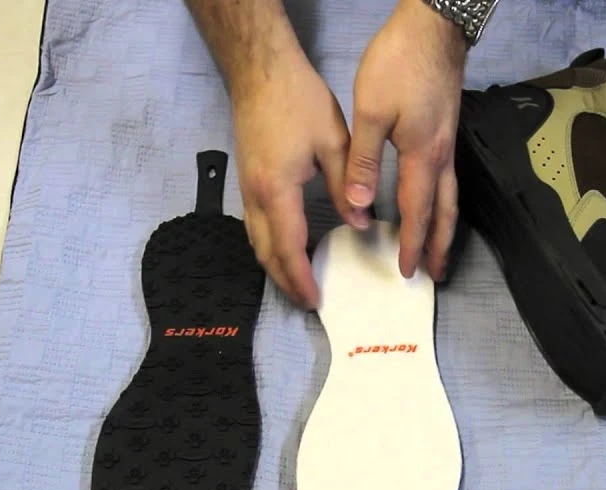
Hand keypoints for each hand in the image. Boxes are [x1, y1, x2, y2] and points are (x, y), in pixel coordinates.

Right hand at [230, 52, 351, 308]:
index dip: (301, 278)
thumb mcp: (332, 142)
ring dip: (274, 267)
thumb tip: (359, 224)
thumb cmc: (297, 100)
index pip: (288, 248)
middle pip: (265, 253)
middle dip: (285, 282)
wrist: (260, 71)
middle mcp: (255, 195)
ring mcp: (246, 188)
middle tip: (307, 302)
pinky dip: (269, 246)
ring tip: (297, 283)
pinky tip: (286, 249)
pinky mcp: (247, 180)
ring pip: (255, 242)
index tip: (316, 300)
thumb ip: (346, 186)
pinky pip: (254, 226)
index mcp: (277, 189)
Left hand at [344, 0, 468, 281]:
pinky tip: (434, 204)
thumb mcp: (371, 112)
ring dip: (445, 228)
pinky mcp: (445, 131)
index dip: (412, 244)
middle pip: (444, 213)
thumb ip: (364, 161)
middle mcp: (441, 156)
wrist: (433, 28)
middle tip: (435, 274)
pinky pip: (448, 180)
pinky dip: (443, 203)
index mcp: (422, 155)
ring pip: (451, 197)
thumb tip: (360, 204)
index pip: (418, 212)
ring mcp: (447, 144)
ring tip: (440, 250)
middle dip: (439, 246)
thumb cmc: (401, 64)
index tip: (408, 270)